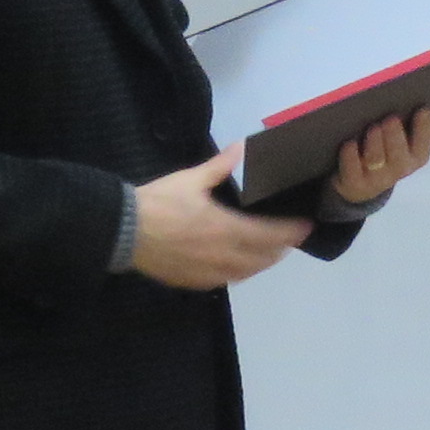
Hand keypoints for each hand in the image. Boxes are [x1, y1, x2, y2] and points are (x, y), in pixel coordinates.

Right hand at [128, 144, 310, 288]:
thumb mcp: (190, 179)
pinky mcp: (193, 281)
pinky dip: (239, 273)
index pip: (270, 234)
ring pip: (246, 273)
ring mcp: (208, 272)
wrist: (123, 231)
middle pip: (263, 258)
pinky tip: (239, 266)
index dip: (291, 232)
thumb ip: (220, 166)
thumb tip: (241, 147)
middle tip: (290, 238)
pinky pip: (225, 281)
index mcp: (225, 228)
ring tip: (269, 252)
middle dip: (281, 249)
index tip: (306, 227)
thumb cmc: (158, 202)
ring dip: (262, 263)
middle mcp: (222, 255)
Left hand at [331, 105, 429, 209]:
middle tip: (389, 118)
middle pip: (399, 155)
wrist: (359, 186)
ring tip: (371, 127)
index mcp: (416, 158)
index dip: (422, 129)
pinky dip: (349, 154)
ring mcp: (375, 178)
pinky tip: (349, 143)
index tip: (421, 109)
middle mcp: (398, 170)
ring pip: (375, 159)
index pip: (423, 146)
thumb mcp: (418, 141)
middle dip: (394, 135)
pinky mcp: (352, 183)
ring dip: (373, 141)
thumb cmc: (392, 153)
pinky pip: (350, 167)